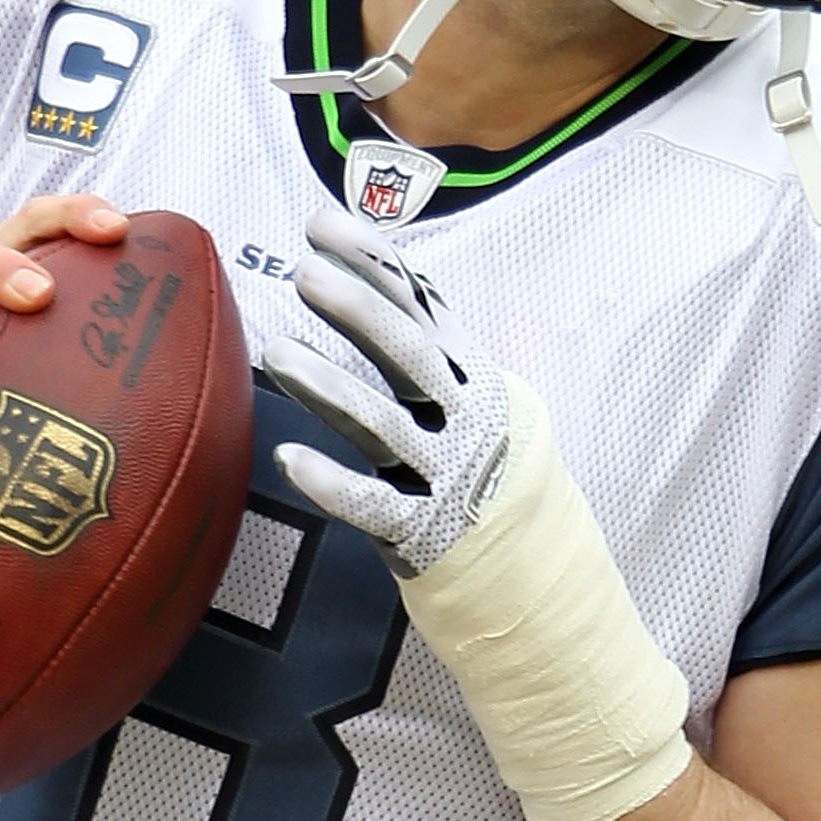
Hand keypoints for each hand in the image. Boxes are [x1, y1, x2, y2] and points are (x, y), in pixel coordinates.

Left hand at [266, 207, 690, 820]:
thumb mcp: (477, 415)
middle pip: (408, 352)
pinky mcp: (427, 536)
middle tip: (302, 272)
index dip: (373, 262)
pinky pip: (374, 506)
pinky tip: (289, 461)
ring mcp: (450, 478)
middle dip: (355, 307)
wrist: (547, 595)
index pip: (423, 307)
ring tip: (273, 352)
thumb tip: (387, 287)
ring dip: (325, 384)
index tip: (320, 224)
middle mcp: (469, 422)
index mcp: (478, 383)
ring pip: (383, 421)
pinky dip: (333, 483)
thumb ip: (434, 360)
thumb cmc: (494, 495)